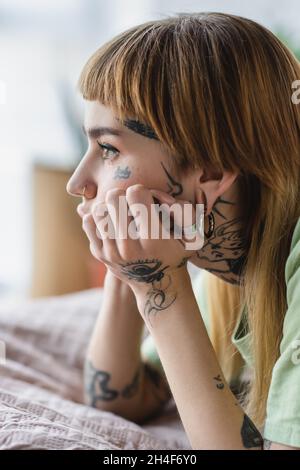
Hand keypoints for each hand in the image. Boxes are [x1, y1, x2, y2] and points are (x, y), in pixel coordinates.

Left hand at [81, 184, 201, 321]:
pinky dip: (99, 216)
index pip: (136, 195)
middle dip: (124, 195)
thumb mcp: (190, 233)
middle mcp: (129, 249)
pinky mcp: (99, 254)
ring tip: (121, 213)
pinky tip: (111, 221)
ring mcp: (111, 253)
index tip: (145, 199)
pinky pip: (88, 221)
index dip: (141, 191)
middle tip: (131, 204)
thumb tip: (157, 198)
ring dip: (110, 206)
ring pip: (99, 208)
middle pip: (114, 198)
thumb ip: (183, 210)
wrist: (156, 284)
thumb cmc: (176, 251)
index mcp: (154, 241)